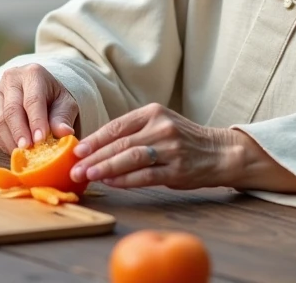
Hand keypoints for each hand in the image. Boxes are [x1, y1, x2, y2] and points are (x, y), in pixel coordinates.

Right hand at [0, 64, 78, 152]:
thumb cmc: (53, 98)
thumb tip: (65, 133)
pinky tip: (14, 150)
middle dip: (20, 133)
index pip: (33, 99)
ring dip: (10, 140)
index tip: (41, 140)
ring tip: (22, 154)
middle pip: (12, 109)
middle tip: (28, 150)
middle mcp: (11, 79)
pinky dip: (3, 142)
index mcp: (33, 73)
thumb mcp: (65, 103)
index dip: (36, 121)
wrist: (36, 90)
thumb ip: (63, 117)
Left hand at [69, 103, 238, 189]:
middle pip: (120, 143)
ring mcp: (170, 148)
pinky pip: (145, 176)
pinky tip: (111, 183)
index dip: (95, 139)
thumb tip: (97, 146)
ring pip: (131, 158)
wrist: (219, 152)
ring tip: (88, 175)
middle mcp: (162, 127)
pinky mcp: (177, 169)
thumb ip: (134, 132)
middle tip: (75, 168)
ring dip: (106, 168)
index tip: (77, 150)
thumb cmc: (183, 139)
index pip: (117, 126)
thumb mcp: (160, 124)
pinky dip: (126, 180)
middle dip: (94, 157)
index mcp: (153, 112)